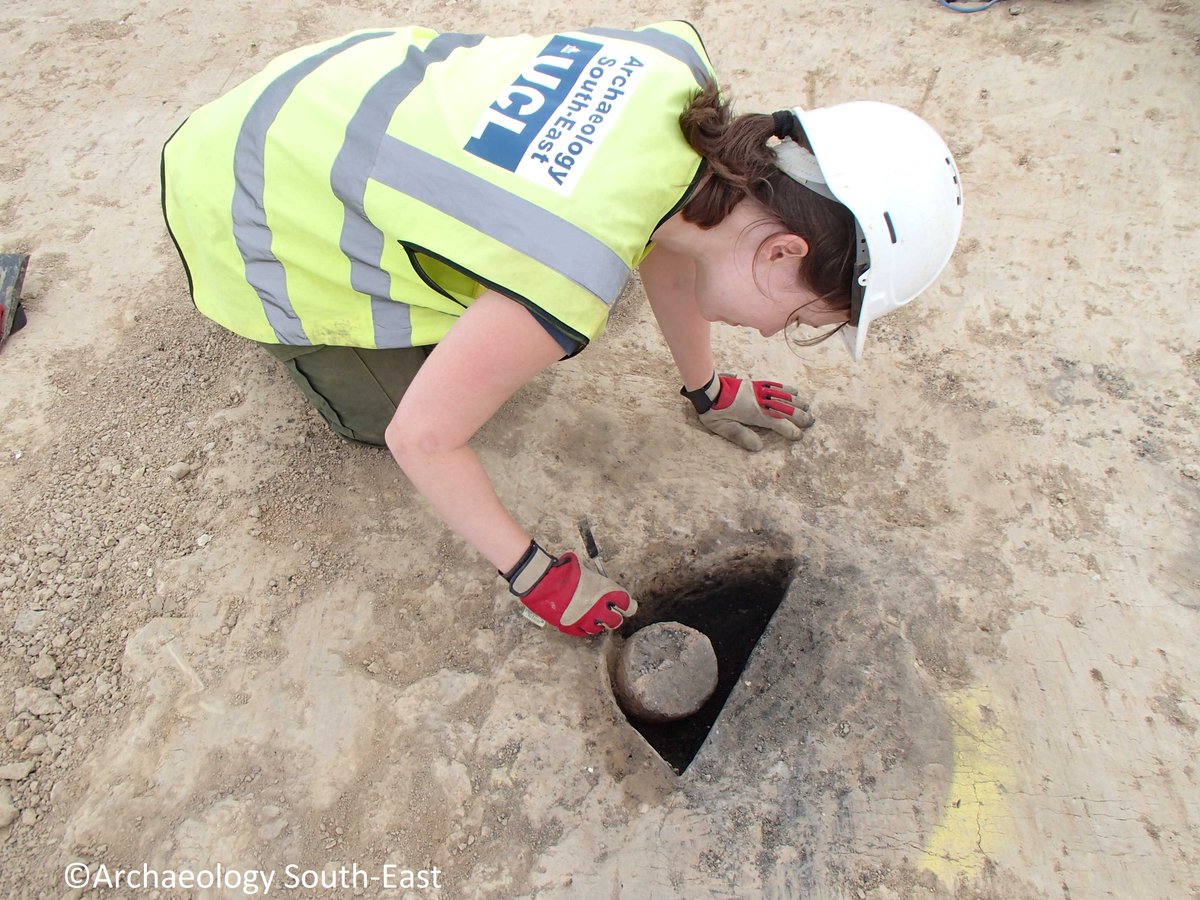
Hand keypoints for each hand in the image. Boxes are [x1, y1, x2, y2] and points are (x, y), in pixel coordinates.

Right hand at [505, 543, 636, 636]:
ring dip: (598, 623)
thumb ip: (597, 580)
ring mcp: (586, 621)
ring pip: (600, 629)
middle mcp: (600, 609)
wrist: (545, 582)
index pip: (627, 604)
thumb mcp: (587, 571)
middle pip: (616, 620)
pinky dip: (584, 627)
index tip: (625, 605)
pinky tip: (581, 621)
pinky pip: (583, 633)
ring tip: (593, 616)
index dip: (627, 605)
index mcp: (607, 592)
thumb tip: (598, 581)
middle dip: (614, 617)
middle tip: (609, 613)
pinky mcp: (572, 628)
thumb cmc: (565, 571)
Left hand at [694, 374, 814, 451]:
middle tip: (810, 422)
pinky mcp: (756, 384)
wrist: (708, 388)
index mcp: (754, 413)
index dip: (789, 430)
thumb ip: (741, 436)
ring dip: (797, 403)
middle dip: (799, 416)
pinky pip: (776, 386)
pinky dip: (788, 389)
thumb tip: (759, 447)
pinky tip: (795, 392)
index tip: (798, 436)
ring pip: (784, 396)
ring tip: (808, 408)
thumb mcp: (723, 428)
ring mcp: (760, 391)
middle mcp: (761, 401)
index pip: (777, 423)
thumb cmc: (714, 410)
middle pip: (785, 408)